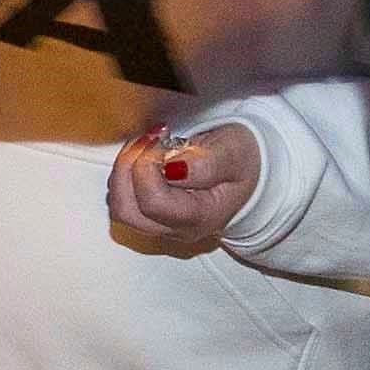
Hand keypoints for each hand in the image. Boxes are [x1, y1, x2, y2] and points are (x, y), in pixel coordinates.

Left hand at [110, 119, 260, 253]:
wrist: (250, 174)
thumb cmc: (244, 163)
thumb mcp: (234, 154)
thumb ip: (206, 163)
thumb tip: (172, 168)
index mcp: (198, 218)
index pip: (152, 202)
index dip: (147, 166)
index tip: (161, 140)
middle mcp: (174, 229)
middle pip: (126, 210)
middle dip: (126, 169)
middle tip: (147, 141)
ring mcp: (159, 225)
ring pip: (119, 205)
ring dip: (124, 169)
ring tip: (147, 145)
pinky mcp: (148, 214)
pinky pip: (122, 197)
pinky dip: (125, 173)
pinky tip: (145, 155)